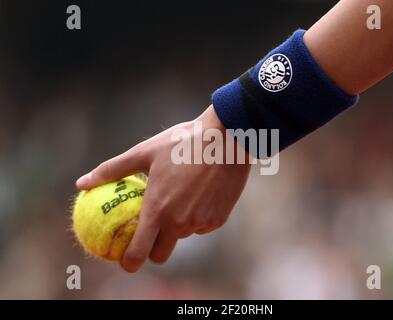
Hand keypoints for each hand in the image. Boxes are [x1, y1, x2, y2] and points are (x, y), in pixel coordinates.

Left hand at [76, 105, 250, 271]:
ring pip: (182, 236)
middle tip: (150, 230)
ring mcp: (201, 223)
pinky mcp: (218, 220)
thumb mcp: (144, 152)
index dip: (128, 262)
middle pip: (161, 254)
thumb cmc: (182, 142)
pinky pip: (201, 226)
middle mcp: (179, 223)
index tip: (125, 259)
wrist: (227, 138)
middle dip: (152, 248)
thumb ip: (112, 170)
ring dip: (175, 227)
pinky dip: (195, 217)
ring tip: (178, 198)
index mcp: (158, 210)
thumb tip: (81, 183)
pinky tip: (198, 193)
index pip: (138, 253)